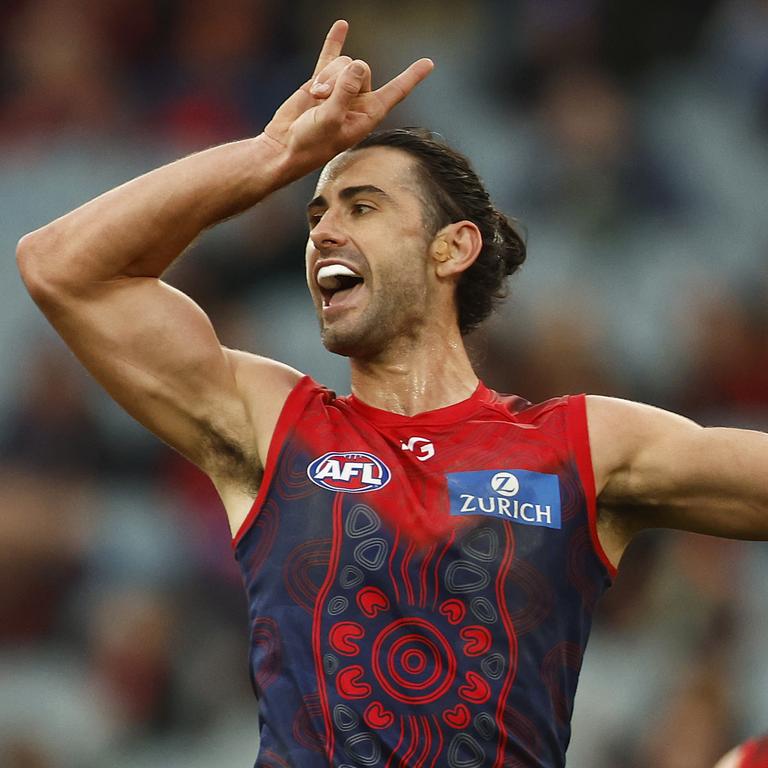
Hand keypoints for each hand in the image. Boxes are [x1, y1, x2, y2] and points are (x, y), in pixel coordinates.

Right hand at [263, 20, 432, 173]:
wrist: (283, 147)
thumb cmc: (310, 144)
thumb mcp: (330, 120)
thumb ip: (344, 93)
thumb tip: (357, 65)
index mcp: (368, 115)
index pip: (395, 92)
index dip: (411, 77)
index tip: (429, 63)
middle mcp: (358, 101)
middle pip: (361, 70)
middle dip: (341, 79)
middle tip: (324, 100)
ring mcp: (340, 90)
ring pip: (343, 64)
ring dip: (327, 77)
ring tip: (315, 99)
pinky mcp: (321, 83)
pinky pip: (330, 56)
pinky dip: (334, 41)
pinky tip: (342, 25)